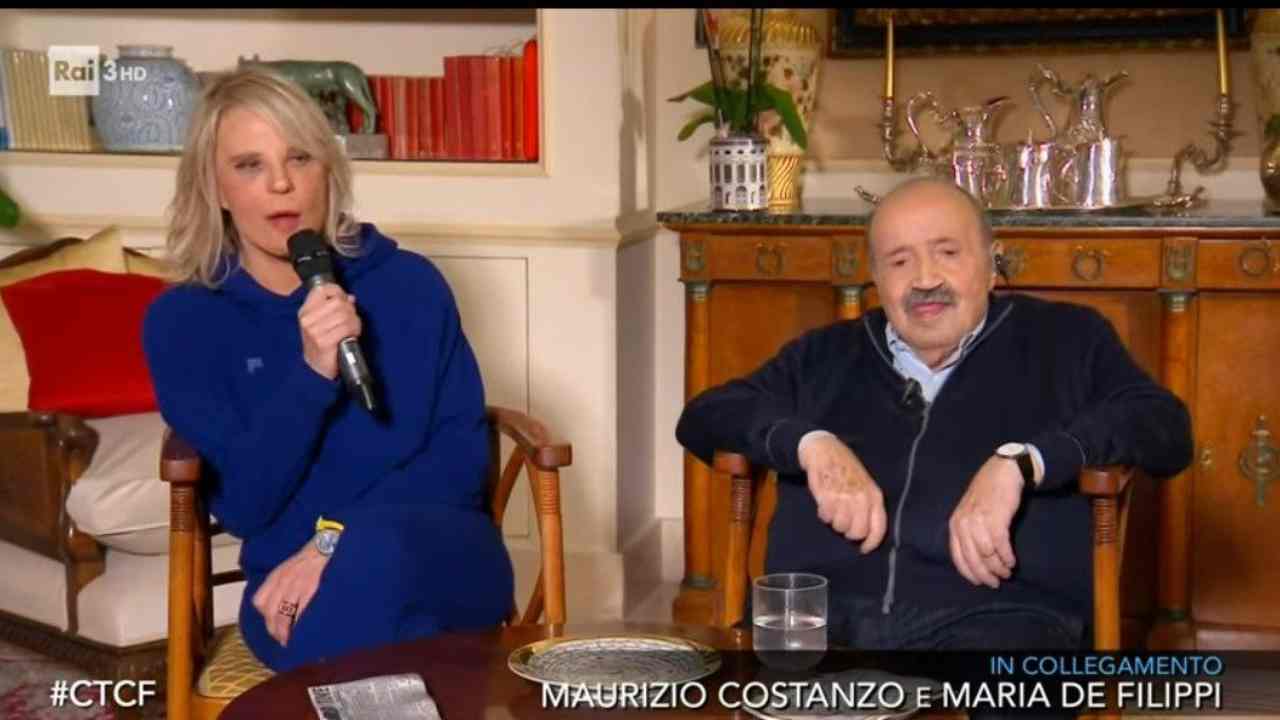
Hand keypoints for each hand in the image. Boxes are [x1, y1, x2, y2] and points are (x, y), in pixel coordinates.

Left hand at [252, 541, 329, 646]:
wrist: (330, 542)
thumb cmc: (313, 556)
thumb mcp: (291, 566)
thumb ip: (283, 582)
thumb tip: (281, 604)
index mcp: (276, 575)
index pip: (260, 602)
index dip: (265, 617)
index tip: (273, 627)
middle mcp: (282, 581)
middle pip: (270, 613)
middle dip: (275, 630)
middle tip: (283, 641)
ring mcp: (295, 585)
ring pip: (283, 616)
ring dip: (285, 633)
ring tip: (292, 641)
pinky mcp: (310, 588)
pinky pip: (300, 612)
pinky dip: (300, 625)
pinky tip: (304, 632)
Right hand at [298, 284, 360, 380]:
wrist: (316, 369)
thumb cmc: (322, 344)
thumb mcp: (322, 322)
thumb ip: (334, 308)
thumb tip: (350, 297)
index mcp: (305, 311)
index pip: (322, 290)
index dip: (338, 292)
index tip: (345, 300)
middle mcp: (307, 319)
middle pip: (338, 302)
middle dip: (350, 310)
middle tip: (352, 320)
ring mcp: (314, 331)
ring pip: (344, 315)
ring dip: (354, 321)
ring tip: (353, 329)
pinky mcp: (324, 342)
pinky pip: (346, 328)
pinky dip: (354, 330)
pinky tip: (352, 335)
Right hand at [799, 434, 886, 553]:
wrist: (825, 450)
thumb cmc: (847, 468)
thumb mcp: (865, 485)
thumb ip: (868, 506)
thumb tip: (866, 531)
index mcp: (874, 496)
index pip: (878, 528)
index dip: (871, 543)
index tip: (863, 549)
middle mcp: (861, 498)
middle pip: (856, 532)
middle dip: (848, 532)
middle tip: (842, 522)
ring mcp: (844, 498)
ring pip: (839, 526)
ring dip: (834, 522)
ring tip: (832, 509)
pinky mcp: (827, 496)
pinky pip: (825, 517)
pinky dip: (823, 514)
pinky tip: (824, 504)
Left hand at [948, 455, 1023, 588]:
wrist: (1002, 472)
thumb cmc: (988, 495)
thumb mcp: (970, 513)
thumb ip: (969, 533)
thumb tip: (977, 560)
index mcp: (955, 524)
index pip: (957, 556)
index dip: (969, 572)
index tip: (980, 582)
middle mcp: (963, 523)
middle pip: (972, 558)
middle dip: (985, 574)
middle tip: (996, 582)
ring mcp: (978, 521)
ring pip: (987, 554)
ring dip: (998, 567)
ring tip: (1007, 571)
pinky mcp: (996, 519)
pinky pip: (1000, 546)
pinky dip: (1006, 557)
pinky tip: (1012, 561)